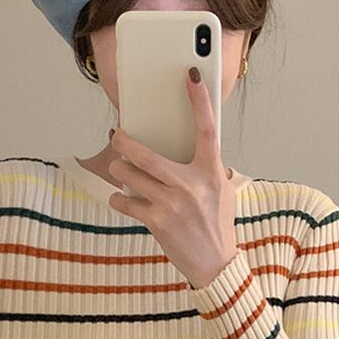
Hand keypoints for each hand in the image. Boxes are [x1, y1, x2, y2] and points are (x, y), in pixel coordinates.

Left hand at [107, 66, 237, 288]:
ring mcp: (172, 205)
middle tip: (116, 135)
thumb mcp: (221, 190)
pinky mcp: (156, 222)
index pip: (206, 129)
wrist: (215, 263)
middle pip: (147, 155)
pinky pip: (126, 202)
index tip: (190, 75)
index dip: (199, 100)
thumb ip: (206, 166)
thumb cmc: (217, 222)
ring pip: (130, 177)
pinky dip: (119, 198)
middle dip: (125, 142)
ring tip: (120, 168)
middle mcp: (191, 186)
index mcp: (211, 172)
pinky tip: (121, 198)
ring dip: (120, 170)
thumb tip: (184, 142)